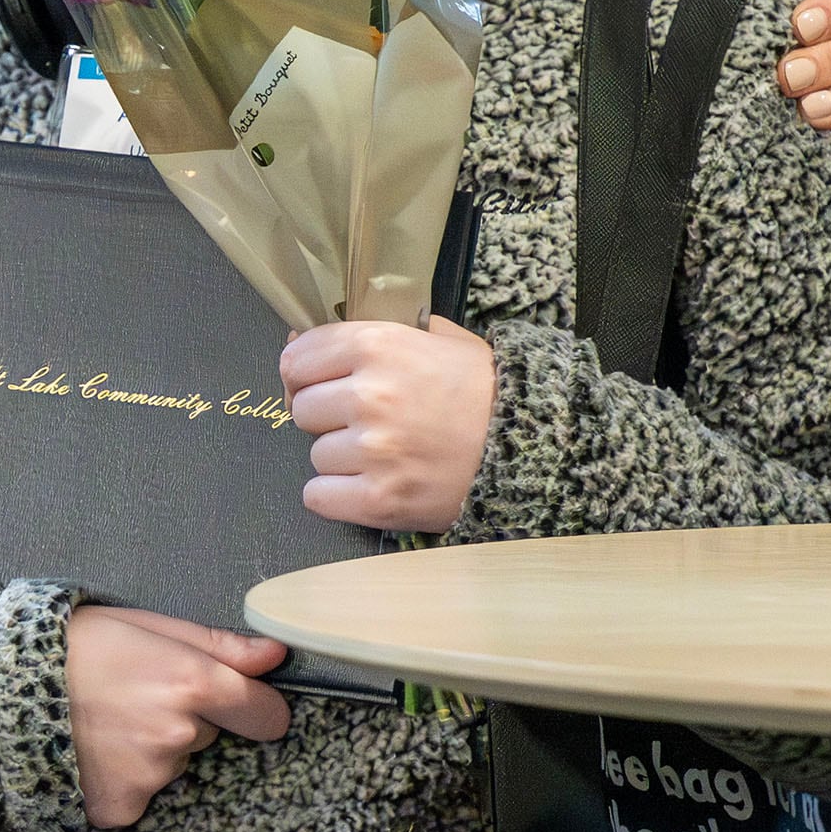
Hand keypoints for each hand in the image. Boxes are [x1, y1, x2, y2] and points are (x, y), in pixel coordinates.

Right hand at [65, 606, 289, 829]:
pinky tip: (94, 751)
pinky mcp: (120, 808)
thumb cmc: (75, 645)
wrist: (1, 686)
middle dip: (184, 717)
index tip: (239, 702)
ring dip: (150, 747)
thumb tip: (276, 656)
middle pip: (209, 734)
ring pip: (173, 763)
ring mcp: (148, 777)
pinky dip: (123, 779)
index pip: (267, 715)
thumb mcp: (148, 624)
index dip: (255, 706)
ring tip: (106, 720)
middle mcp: (177, 734)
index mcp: (191, 682)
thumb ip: (220, 645)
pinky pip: (141, 795)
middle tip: (134, 695)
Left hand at [281, 316, 493, 533]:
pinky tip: (370, 483)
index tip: (318, 382)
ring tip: (386, 453)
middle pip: (302, 409)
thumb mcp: (439, 337)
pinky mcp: (379, 500)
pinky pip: (318, 496)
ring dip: (341, 457)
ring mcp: (373, 451)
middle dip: (328, 416)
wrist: (533, 446)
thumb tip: (300, 340)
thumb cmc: (486, 391)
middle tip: (368, 421)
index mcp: (379, 346)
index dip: (304, 373)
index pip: (297, 359)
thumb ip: (375, 331)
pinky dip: (337, 495)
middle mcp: (370, 396)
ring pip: (315, 455)